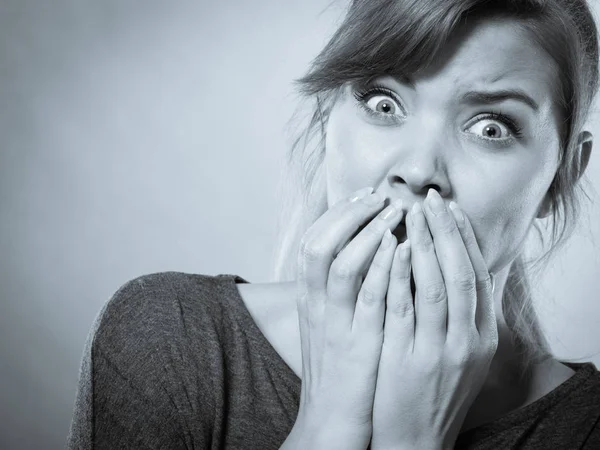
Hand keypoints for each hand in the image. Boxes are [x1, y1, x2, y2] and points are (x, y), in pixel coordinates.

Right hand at [282, 187, 403, 449]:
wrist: (331, 420)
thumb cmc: (339, 368)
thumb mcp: (331, 323)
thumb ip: (341, 290)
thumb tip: (364, 254)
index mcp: (309, 298)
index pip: (313, 241)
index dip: (339, 214)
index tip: (365, 195)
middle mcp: (314, 305)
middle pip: (318, 242)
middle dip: (350, 213)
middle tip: (379, 193)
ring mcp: (332, 323)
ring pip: (339, 262)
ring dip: (367, 231)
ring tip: (393, 210)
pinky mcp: (355, 343)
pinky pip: (365, 296)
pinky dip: (380, 266)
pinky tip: (401, 245)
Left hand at [370, 189, 498, 449]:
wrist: (417, 440)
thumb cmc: (435, 389)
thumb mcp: (461, 354)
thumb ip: (462, 314)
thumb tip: (452, 267)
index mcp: (483, 336)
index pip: (478, 275)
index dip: (465, 238)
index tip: (452, 209)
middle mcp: (468, 341)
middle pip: (461, 273)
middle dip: (446, 232)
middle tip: (431, 199)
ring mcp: (439, 351)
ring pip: (437, 286)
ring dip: (426, 245)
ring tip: (413, 213)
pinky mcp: (408, 359)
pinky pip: (405, 310)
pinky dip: (401, 276)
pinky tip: (394, 249)